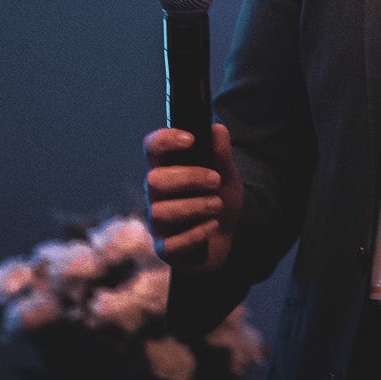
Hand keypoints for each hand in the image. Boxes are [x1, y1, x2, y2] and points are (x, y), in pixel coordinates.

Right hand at [143, 124, 242, 273]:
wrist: (227, 236)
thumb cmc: (218, 199)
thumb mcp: (226, 176)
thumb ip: (221, 155)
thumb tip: (217, 130)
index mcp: (167, 169)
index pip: (153, 148)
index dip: (165, 140)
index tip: (190, 139)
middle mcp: (156, 195)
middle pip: (154, 180)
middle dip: (187, 178)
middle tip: (215, 180)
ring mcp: (157, 223)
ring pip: (159, 212)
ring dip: (193, 206)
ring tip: (217, 205)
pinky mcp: (165, 249)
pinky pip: (170, 244)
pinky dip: (194, 234)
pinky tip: (212, 226)